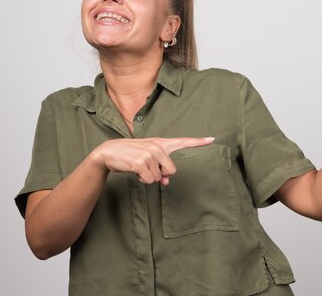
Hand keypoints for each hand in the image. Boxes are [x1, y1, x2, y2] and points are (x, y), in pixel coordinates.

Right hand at [89, 137, 214, 184]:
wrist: (109, 152)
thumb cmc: (131, 156)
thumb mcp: (148, 161)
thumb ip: (161, 169)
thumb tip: (166, 182)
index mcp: (161, 143)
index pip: (183, 141)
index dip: (198, 141)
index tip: (212, 139)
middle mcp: (157, 146)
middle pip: (171, 170)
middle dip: (160, 174)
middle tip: (146, 167)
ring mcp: (149, 154)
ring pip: (159, 177)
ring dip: (148, 177)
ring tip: (138, 166)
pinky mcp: (140, 162)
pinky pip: (149, 180)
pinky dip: (142, 180)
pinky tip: (134, 171)